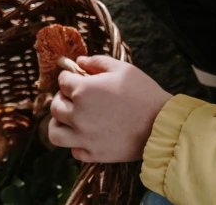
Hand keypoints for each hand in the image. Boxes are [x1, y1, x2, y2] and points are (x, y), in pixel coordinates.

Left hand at [48, 56, 170, 162]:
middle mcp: (78, 115)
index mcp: (83, 90)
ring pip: (55, 133)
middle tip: (73, 95)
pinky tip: (86, 133)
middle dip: (61, 97)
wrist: (160, 124)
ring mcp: (83, 137)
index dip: (69, 76)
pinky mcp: (93, 154)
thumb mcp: (121, 68)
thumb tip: (80, 61)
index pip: (62, 81)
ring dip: (59, 123)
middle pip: (55, 106)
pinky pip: (73, 150)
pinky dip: (75, 142)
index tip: (76, 76)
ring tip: (70, 118)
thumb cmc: (142, 92)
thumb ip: (97, 61)